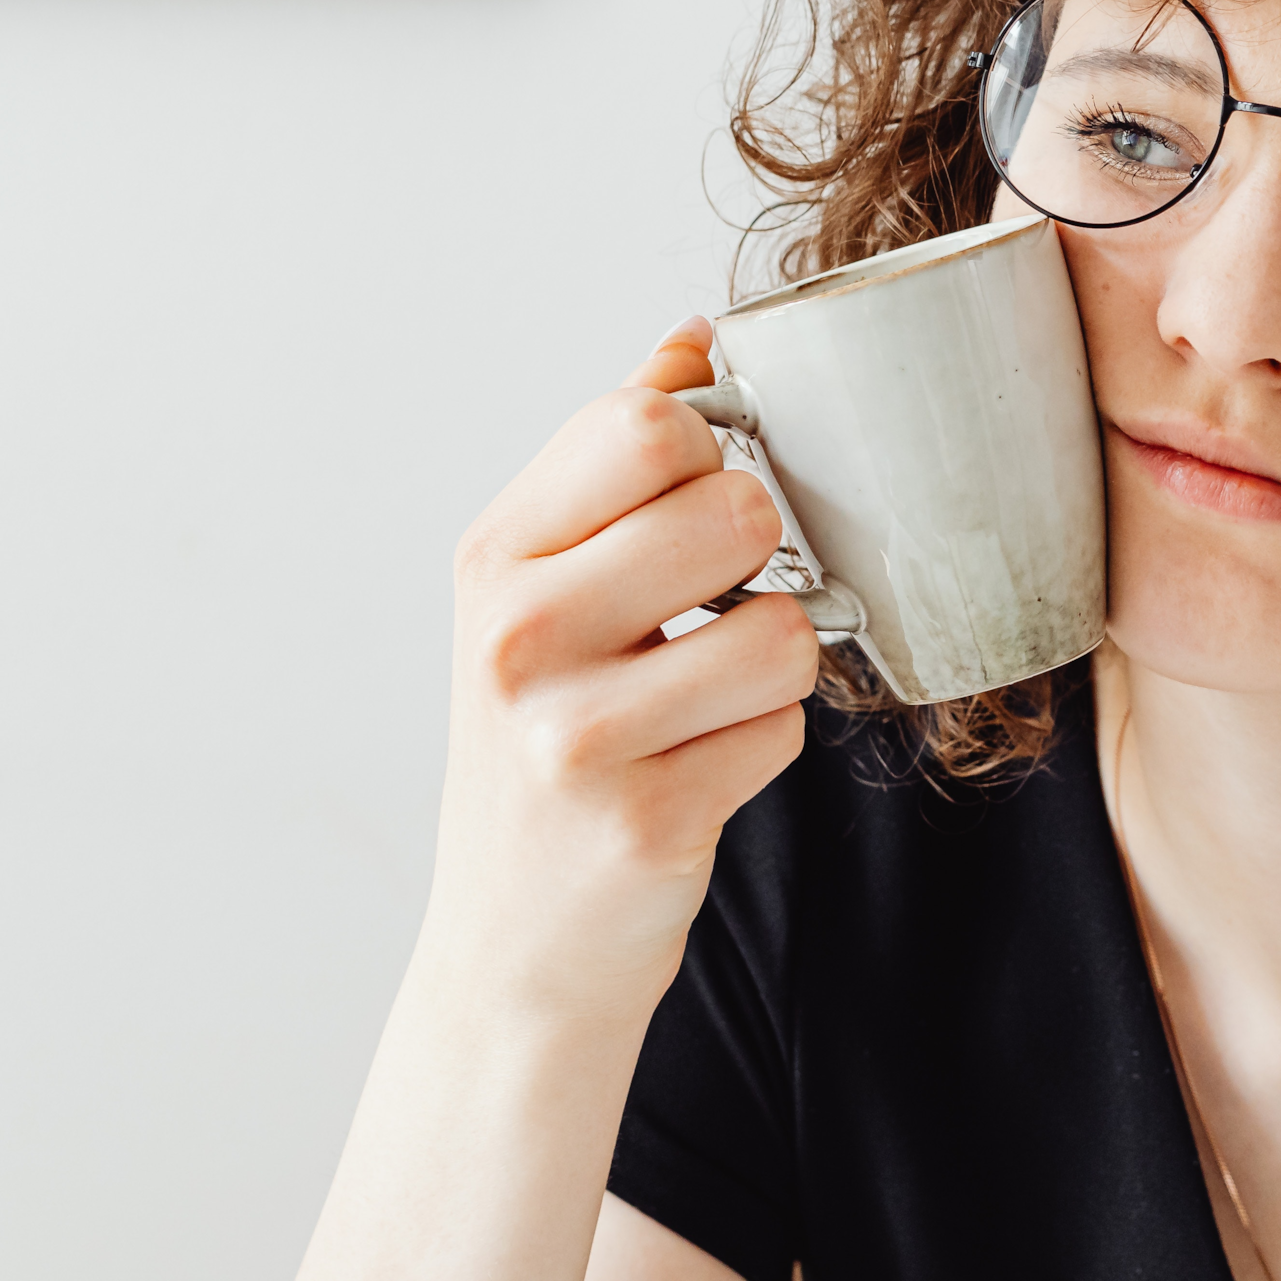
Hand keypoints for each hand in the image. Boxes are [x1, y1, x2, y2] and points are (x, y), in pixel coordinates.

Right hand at [420, 318, 819, 1025]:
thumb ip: (614, 458)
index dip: (709, 455)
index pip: (646, 423)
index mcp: (495, 555)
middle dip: (757, 561)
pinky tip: (697, 769)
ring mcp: (577, 733)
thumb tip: (692, 335)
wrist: (513, 945)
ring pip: (783, 628)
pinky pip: (784, 730)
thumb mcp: (544, 589)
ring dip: (774, 665)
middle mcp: (518, 634)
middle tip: (705, 614)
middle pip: (734, 508)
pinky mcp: (646, 819)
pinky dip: (764, 746)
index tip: (689, 509)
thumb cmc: (547, 739)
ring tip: (705, 699)